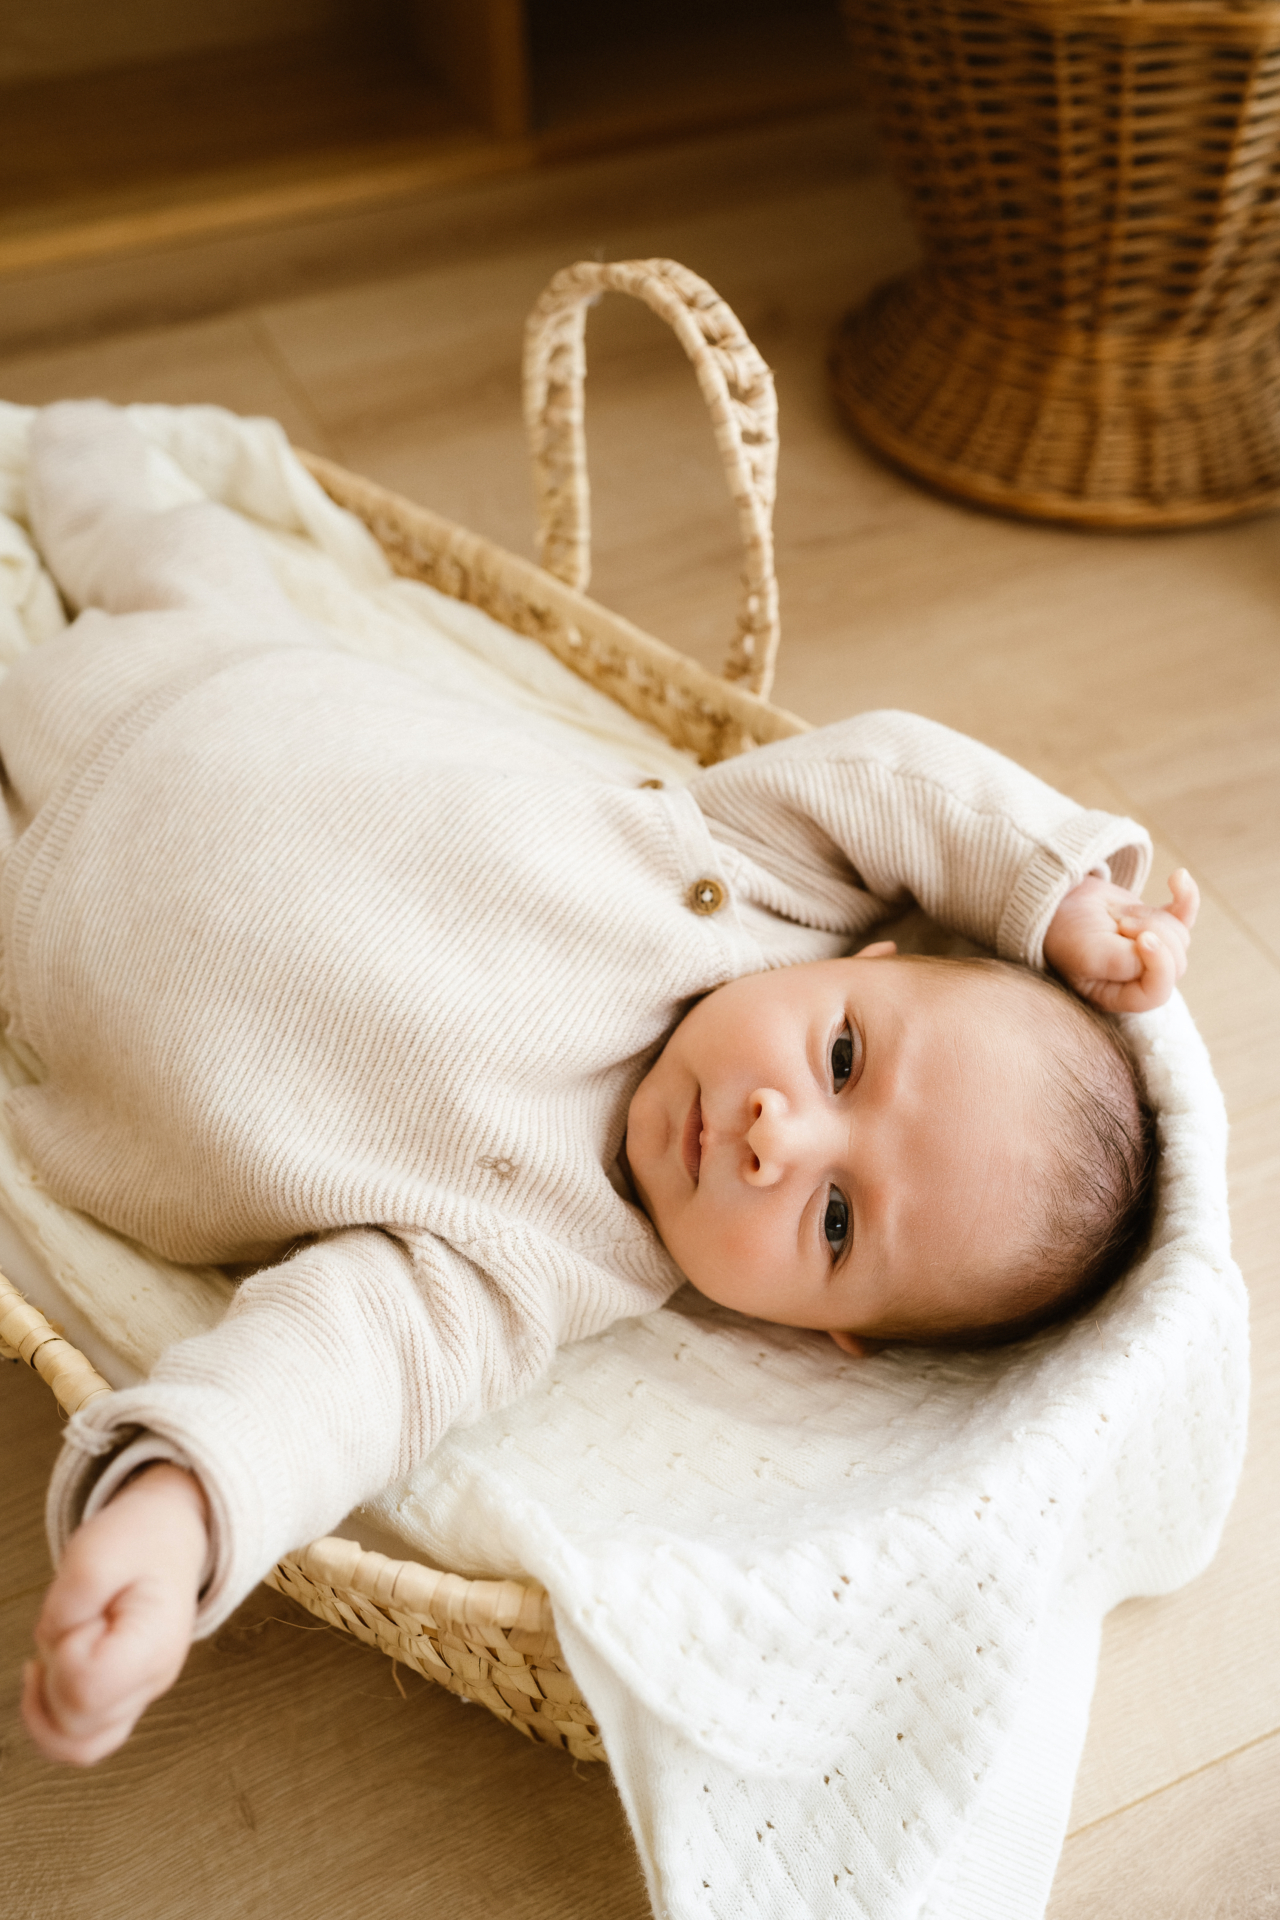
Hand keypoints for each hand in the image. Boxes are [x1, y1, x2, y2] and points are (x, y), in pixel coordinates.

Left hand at [22, 1463, 208, 1765]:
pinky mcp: (124, 1699)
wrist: (169, 1534)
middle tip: (71, 1625)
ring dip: (46, 1709)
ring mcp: (140, 1696)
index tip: (82, 1617)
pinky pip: (82, 1741)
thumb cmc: (135, 1541)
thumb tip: (48, 1658)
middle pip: (76, 1724)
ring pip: (78, 1747)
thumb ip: (65, 1607)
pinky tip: (48, 1677)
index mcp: (154, 1645)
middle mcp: (153, 1682)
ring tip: (51, 1658)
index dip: (63, 1655)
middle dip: (52, 1676)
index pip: (86, 1688)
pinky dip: (52, 1720)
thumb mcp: (91, 1551)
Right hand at [1044, 868, 1197, 1012]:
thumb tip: (1164, 949)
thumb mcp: (1090, 955)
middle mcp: (1140, 978)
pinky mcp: (1157, 924)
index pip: (1158, 991)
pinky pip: (1185, 914)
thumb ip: (1130, 963)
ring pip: (1179, 936)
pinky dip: (1185, 895)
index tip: (1143, 938)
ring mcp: (1152, 951)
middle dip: (1152, 934)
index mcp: (1121, 996)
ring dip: (1151, 917)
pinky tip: (1178, 877)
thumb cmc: (1066, 933)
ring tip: (1120, 916)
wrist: (1055, 901)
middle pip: (1175, 962)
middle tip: (1120, 923)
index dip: (1159, 965)